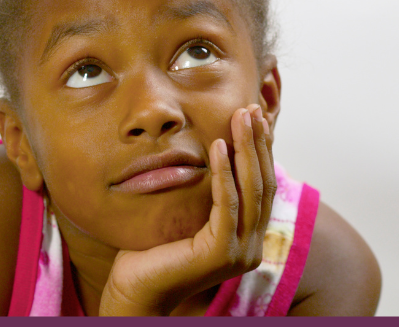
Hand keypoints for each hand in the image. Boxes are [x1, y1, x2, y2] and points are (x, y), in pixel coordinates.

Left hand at [98, 104, 276, 315]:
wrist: (135, 290)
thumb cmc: (154, 249)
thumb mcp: (188, 212)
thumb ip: (206, 192)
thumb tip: (214, 149)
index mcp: (247, 236)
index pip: (262, 185)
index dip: (261, 149)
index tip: (255, 116)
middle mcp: (251, 246)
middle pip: (263, 184)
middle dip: (258, 143)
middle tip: (251, 110)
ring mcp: (240, 253)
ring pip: (251, 191)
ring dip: (247, 149)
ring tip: (241, 118)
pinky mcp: (221, 254)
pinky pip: (226, 205)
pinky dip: (224, 173)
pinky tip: (217, 145)